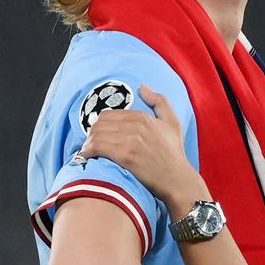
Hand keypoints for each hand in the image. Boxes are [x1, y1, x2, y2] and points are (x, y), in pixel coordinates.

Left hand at [81, 85, 207, 205]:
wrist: (176, 177)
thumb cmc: (174, 152)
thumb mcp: (172, 122)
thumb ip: (159, 101)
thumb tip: (143, 87)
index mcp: (143, 116)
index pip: (109, 114)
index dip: (101, 124)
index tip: (100, 134)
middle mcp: (135, 126)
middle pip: (100, 123)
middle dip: (92, 133)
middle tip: (92, 143)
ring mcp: (130, 140)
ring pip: (97, 134)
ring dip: (88, 142)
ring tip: (88, 150)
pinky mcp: (125, 156)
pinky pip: (98, 147)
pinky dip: (88, 150)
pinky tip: (88, 155)